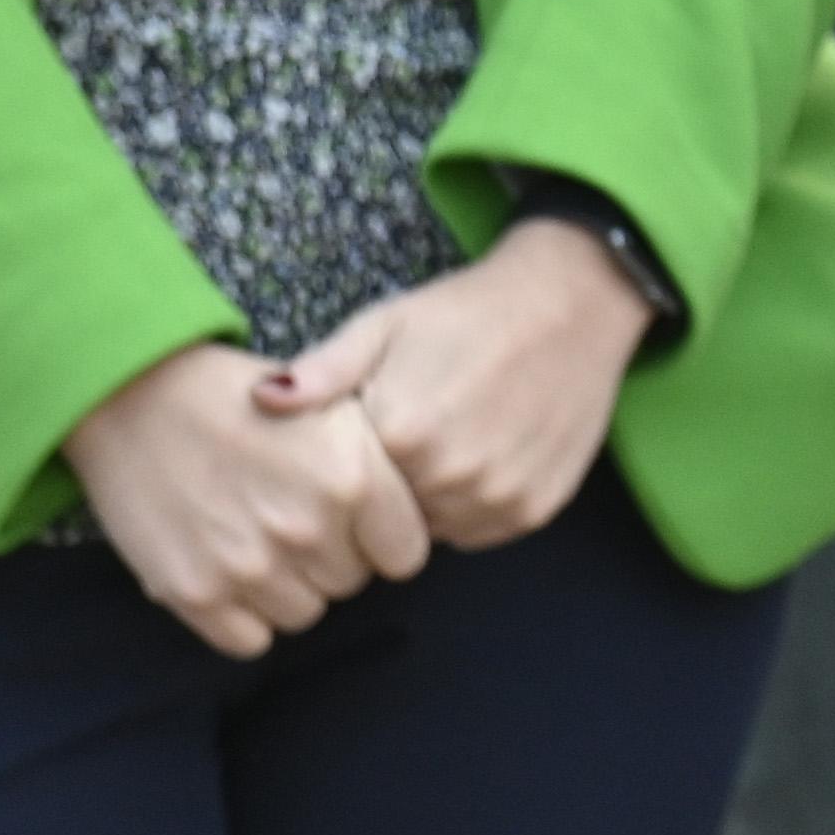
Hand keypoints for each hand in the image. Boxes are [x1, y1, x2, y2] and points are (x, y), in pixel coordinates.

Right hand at [68, 338, 429, 654]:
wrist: (135, 397)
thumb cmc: (240, 399)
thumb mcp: (331, 406)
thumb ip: (381, 464)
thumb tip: (414, 521)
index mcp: (353, 474)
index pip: (406, 555)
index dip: (383, 538)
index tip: (357, 518)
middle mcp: (308, 526)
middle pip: (352, 583)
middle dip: (333, 556)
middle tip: (293, 514)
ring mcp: (250, 566)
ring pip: (304, 613)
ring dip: (289, 586)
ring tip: (258, 534)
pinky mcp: (195, 594)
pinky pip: (251, 640)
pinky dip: (244, 615)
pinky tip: (230, 566)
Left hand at [258, 220, 658, 551]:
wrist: (575, 304)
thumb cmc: (468, 312)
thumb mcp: (385, 324)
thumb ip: (323, 370)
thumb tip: (259, 399)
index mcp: (403, 433)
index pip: (343, 485)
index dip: (350, 460)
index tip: (366, 429)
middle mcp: (451, 476)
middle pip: (388, 511)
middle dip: (387, 483)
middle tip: (409, 432)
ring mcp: (497, 498)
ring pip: (433, 528)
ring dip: (429, 498)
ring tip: (445, 441)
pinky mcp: (534, 510)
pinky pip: (479, 529)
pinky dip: (471, 504)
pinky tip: (481, 454)